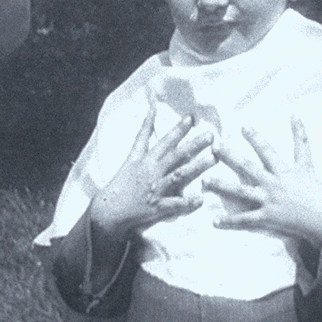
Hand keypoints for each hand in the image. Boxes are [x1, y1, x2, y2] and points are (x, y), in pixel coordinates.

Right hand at [88, 104, 217, 241]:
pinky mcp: (157, 208)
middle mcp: (153, 172)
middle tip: (212, 135)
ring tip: (213, 159)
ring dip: (196, 167)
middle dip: (194, 145)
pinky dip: (187, 203)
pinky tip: (201, 199)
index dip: (178, 129)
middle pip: (176, 156)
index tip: (192, 118)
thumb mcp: (132, 155)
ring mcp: (156, 190)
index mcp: (147, 160)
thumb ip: (144, 134)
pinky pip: (174, 205)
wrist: (108, 210)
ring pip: (179, 176)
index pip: (165, 141)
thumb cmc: (123, 181)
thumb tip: (151, 111)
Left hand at [206, 117, 321, 246]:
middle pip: (248, 167)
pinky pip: (245, 220)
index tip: (242, 126)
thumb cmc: (316, 190)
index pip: (267, 150)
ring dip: (221, 187)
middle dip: (230, 156)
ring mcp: (269, 201)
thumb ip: (301, 138)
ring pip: (240, 192)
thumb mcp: (307, 162)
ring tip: (204, 182)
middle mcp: (273, 183)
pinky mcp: (267, 218)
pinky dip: (230, 221)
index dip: (256, 138)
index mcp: (283, 170)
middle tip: (214, 147)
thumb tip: (295, 114)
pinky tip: (214, 222)